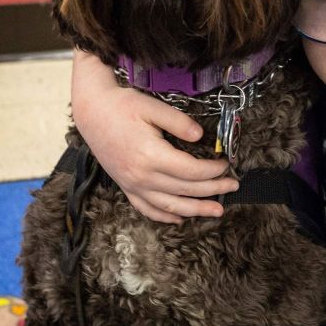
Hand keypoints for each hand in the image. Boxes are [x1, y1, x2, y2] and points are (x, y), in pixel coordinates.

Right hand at [71, 49, 238, 223]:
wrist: (92, 112)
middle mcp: (141, 176)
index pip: (191, 171)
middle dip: (213, 190)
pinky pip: (147, 209)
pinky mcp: (125, 187)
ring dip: (195, 210)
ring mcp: (132, 185)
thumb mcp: (153, 107)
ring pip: (169, 207)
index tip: (226, 164)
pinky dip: (165, 217)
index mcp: (151, 156)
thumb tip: (201, 137)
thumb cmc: (122, 106)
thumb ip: (179, 122)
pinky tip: (180, 219)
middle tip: (233, 187)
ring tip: (216, 211)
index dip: (213, 171)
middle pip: (185, 190)